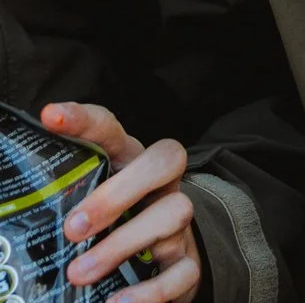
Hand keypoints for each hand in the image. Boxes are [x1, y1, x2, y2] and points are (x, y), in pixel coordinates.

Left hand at [43, 103, 198, 302]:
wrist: (161, 267)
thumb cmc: (108, 233)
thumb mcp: (83, 210)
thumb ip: (55, 206)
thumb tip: (4, 210)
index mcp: (128, 165)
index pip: (112, 132)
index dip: (85, 121)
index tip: (51, 116)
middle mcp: (159, 187)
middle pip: (164, 160)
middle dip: (119, 191)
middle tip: (74, 228)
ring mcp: (179, 224)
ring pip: (174, 213)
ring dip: (123, 244)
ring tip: (78, 275)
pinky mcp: (188, 265)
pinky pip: (182, 272)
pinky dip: (150, 291)